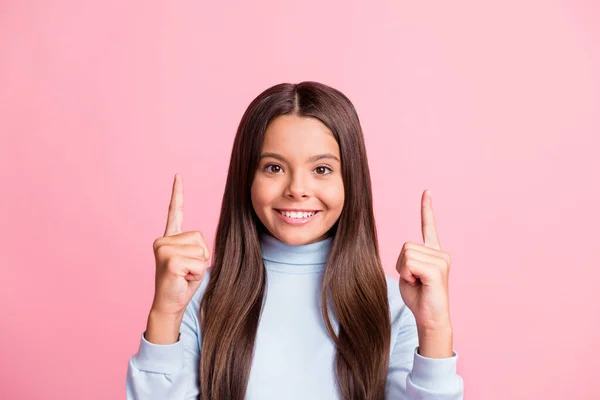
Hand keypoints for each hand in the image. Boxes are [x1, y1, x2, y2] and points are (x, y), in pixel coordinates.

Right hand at [150, 173, 210, 316]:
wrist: (170, 305)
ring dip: (198, 266)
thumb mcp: (193, 261)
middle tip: (186, 271)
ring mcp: (164, 248)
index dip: (177, 194)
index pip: (174, 212)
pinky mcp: (169, 260)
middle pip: (200, 238)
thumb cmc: (183, 284)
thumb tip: (204, 245)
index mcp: (169, 238)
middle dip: (201, 256)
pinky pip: (198, 262)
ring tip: (184, 275)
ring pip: (200, 250)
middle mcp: (163, 240)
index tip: (178, 176)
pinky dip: (196, 273)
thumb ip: (196, 247)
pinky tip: (182, 278)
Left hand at [396, 189, 451, 332]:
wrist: (430, 320)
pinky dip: (408, 274)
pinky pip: (410, 263)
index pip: (429, 227)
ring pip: (406, 254)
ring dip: (405, 271)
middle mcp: (441, 254)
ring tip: (418, 283)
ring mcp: (441, 260)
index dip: (426, 209)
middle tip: (414, 281)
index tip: (427, 191)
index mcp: (434, 254)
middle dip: (401, 265)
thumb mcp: (407, 274)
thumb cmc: (418, 299)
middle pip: (405, 246)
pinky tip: (419, 284)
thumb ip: (406, 259)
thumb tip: (405, 254)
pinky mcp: (438, 269)